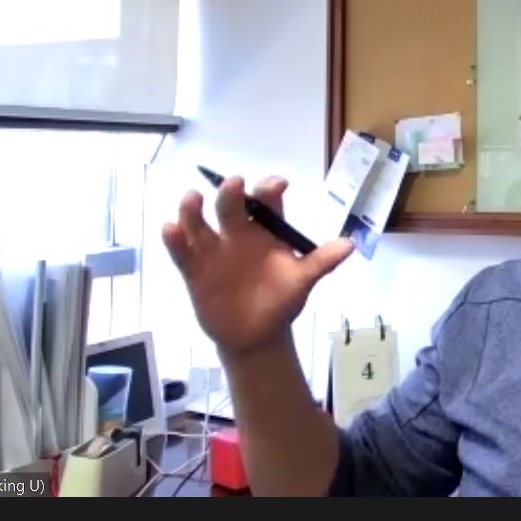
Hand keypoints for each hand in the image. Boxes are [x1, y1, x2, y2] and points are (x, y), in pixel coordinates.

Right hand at [162, 175, 353, 359]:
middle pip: (231, 205)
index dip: (269, 189)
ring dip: (194, 209)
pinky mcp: (193, 268)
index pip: (267, 200)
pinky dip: (174, 239)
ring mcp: (213, 248)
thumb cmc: (281, 299)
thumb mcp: (302, 281)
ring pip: (200, 221)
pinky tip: (170, 228)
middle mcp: (238, 231)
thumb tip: (350, 244)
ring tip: (193, 199)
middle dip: (232, 193)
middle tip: (235, 185)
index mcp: (266, 229)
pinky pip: (182, 251)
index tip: (277, 185)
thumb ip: (321, 262)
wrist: (257, 335)